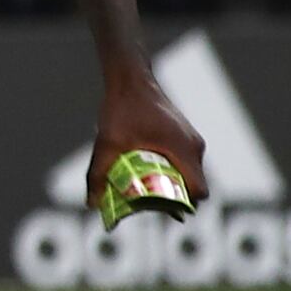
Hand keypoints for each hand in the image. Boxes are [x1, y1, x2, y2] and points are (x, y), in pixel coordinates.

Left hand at [84, 61, 205, 213]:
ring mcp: (191, 139)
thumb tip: (92, 204)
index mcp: (185, 150)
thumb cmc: (122, 108)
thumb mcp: (108, 143)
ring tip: (147, 189)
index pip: (198, 191)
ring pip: (190, 172)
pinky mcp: (184, 135)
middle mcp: (194, 147)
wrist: (130, 78)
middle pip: (194, 185)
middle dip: (175, 198)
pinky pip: (185, 160)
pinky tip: (149, 172)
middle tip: (149, 205)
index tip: (162, 211)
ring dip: (173, 184)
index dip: (184, 206)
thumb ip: (98, 173)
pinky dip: (173, 170)